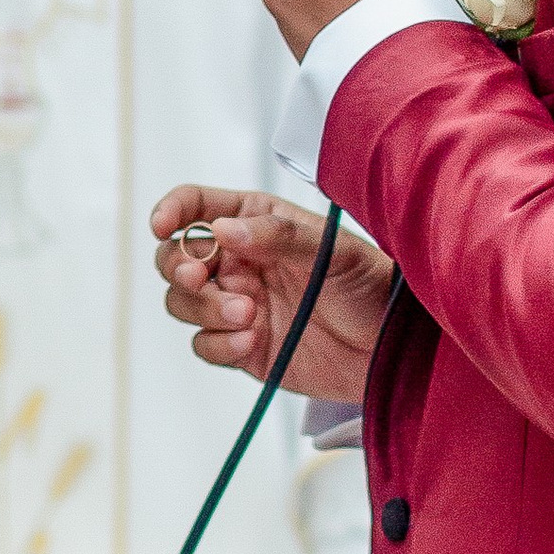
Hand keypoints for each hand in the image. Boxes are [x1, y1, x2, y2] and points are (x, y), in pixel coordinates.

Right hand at [149, 184, 393, 397]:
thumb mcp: (332, 250)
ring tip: (249, 316)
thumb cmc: (369, 285)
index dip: (171, 211)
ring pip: (183, 303)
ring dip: (204, 309)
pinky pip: (205, 344)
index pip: (197, 206)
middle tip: (200, 279)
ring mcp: (236, 304)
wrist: (391, 347)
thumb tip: (221, 229)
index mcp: (255, 222)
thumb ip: (277, 235)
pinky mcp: (241, 346)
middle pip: (175, 258)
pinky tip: (252, 342)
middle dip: (179, 268)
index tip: (162, 227)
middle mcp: (239, 261)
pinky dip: (219, 344)